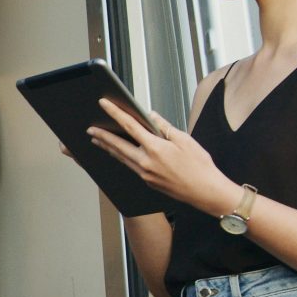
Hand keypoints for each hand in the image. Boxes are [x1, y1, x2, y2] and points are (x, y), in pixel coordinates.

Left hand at [87, 99, 236, 214]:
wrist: (205, 192)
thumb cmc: (199, 167)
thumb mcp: (184, 139)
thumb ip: (164, 127)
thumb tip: (151, 117)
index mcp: (154, 149)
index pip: (129, 126)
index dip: (115, 113)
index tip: (104, 104)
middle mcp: (145, 163)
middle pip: (117, 145)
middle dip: (102, 136)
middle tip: (91, 129)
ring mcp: (145, 175)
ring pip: (121, 158)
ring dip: (108, 148)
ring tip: (98, 140)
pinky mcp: (148, 182)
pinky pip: (130, 166)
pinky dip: (121, 158)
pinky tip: (119, 153)